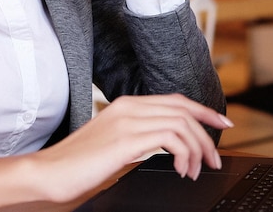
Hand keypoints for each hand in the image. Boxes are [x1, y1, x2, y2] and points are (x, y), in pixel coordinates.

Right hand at [0, 94, 232, 210]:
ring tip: (195, 169)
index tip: (221, 122)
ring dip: (196, 147)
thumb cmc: (80, 163)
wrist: (51, 172)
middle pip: (182, 108)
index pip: (175, 100)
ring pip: (181, 122)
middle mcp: (129, 107)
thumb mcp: (116, 143)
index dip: (201, 110)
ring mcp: (127, 120)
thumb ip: (140, 136)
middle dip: (207, 131)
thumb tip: (169, 146)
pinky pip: (170, 137)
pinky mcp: (126, 139)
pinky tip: (180, 169)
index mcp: (126, 104)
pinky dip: (183, 153)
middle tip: (215, 156)